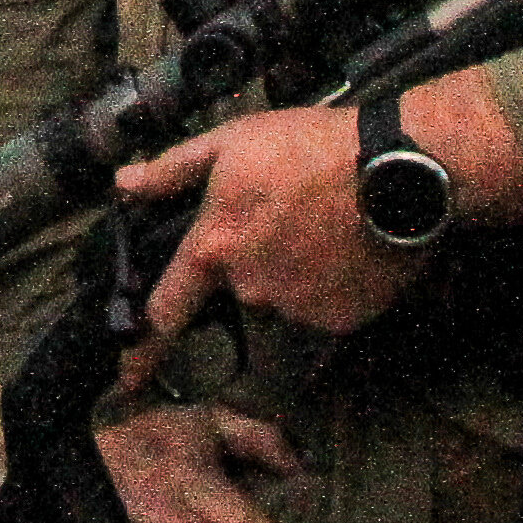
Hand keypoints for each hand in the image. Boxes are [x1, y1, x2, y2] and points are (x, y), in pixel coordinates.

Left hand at [116, 103, 435, 346]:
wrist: (399, 168)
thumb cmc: (312, 147)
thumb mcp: (233, 142)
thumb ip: (174, 169)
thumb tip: (124, 183)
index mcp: (215, 248)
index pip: (166, 310)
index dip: (141, 350)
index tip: (126, 380)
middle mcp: (251, 288)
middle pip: (241, 289)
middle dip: (257, 261)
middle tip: (290, 216)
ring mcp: (298, 307)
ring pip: (286, 296)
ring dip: (297, 270)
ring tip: (326, 223)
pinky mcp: (341, 318)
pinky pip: (325, 306)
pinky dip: (333, 283)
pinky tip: (350, 244)